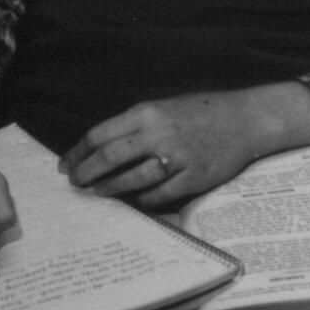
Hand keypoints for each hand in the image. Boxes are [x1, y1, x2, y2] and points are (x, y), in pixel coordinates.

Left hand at [59, 81, 309, 210]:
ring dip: (110, 188)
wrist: (244, 120)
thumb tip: (101, 148)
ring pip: (133, 179)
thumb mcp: (161, 108)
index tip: (65, 165)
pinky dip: (142, 199)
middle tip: (75, 183)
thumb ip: (134, 126)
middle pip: (110, 157)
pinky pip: (160, 194)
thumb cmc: (199, 112)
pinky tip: (133, 201)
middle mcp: (159, 134)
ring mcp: (178, 157)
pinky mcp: (194, 177)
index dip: (78, 152)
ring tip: (97, 193)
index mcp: (146, 113)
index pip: (100, 134)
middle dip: (87, 172)